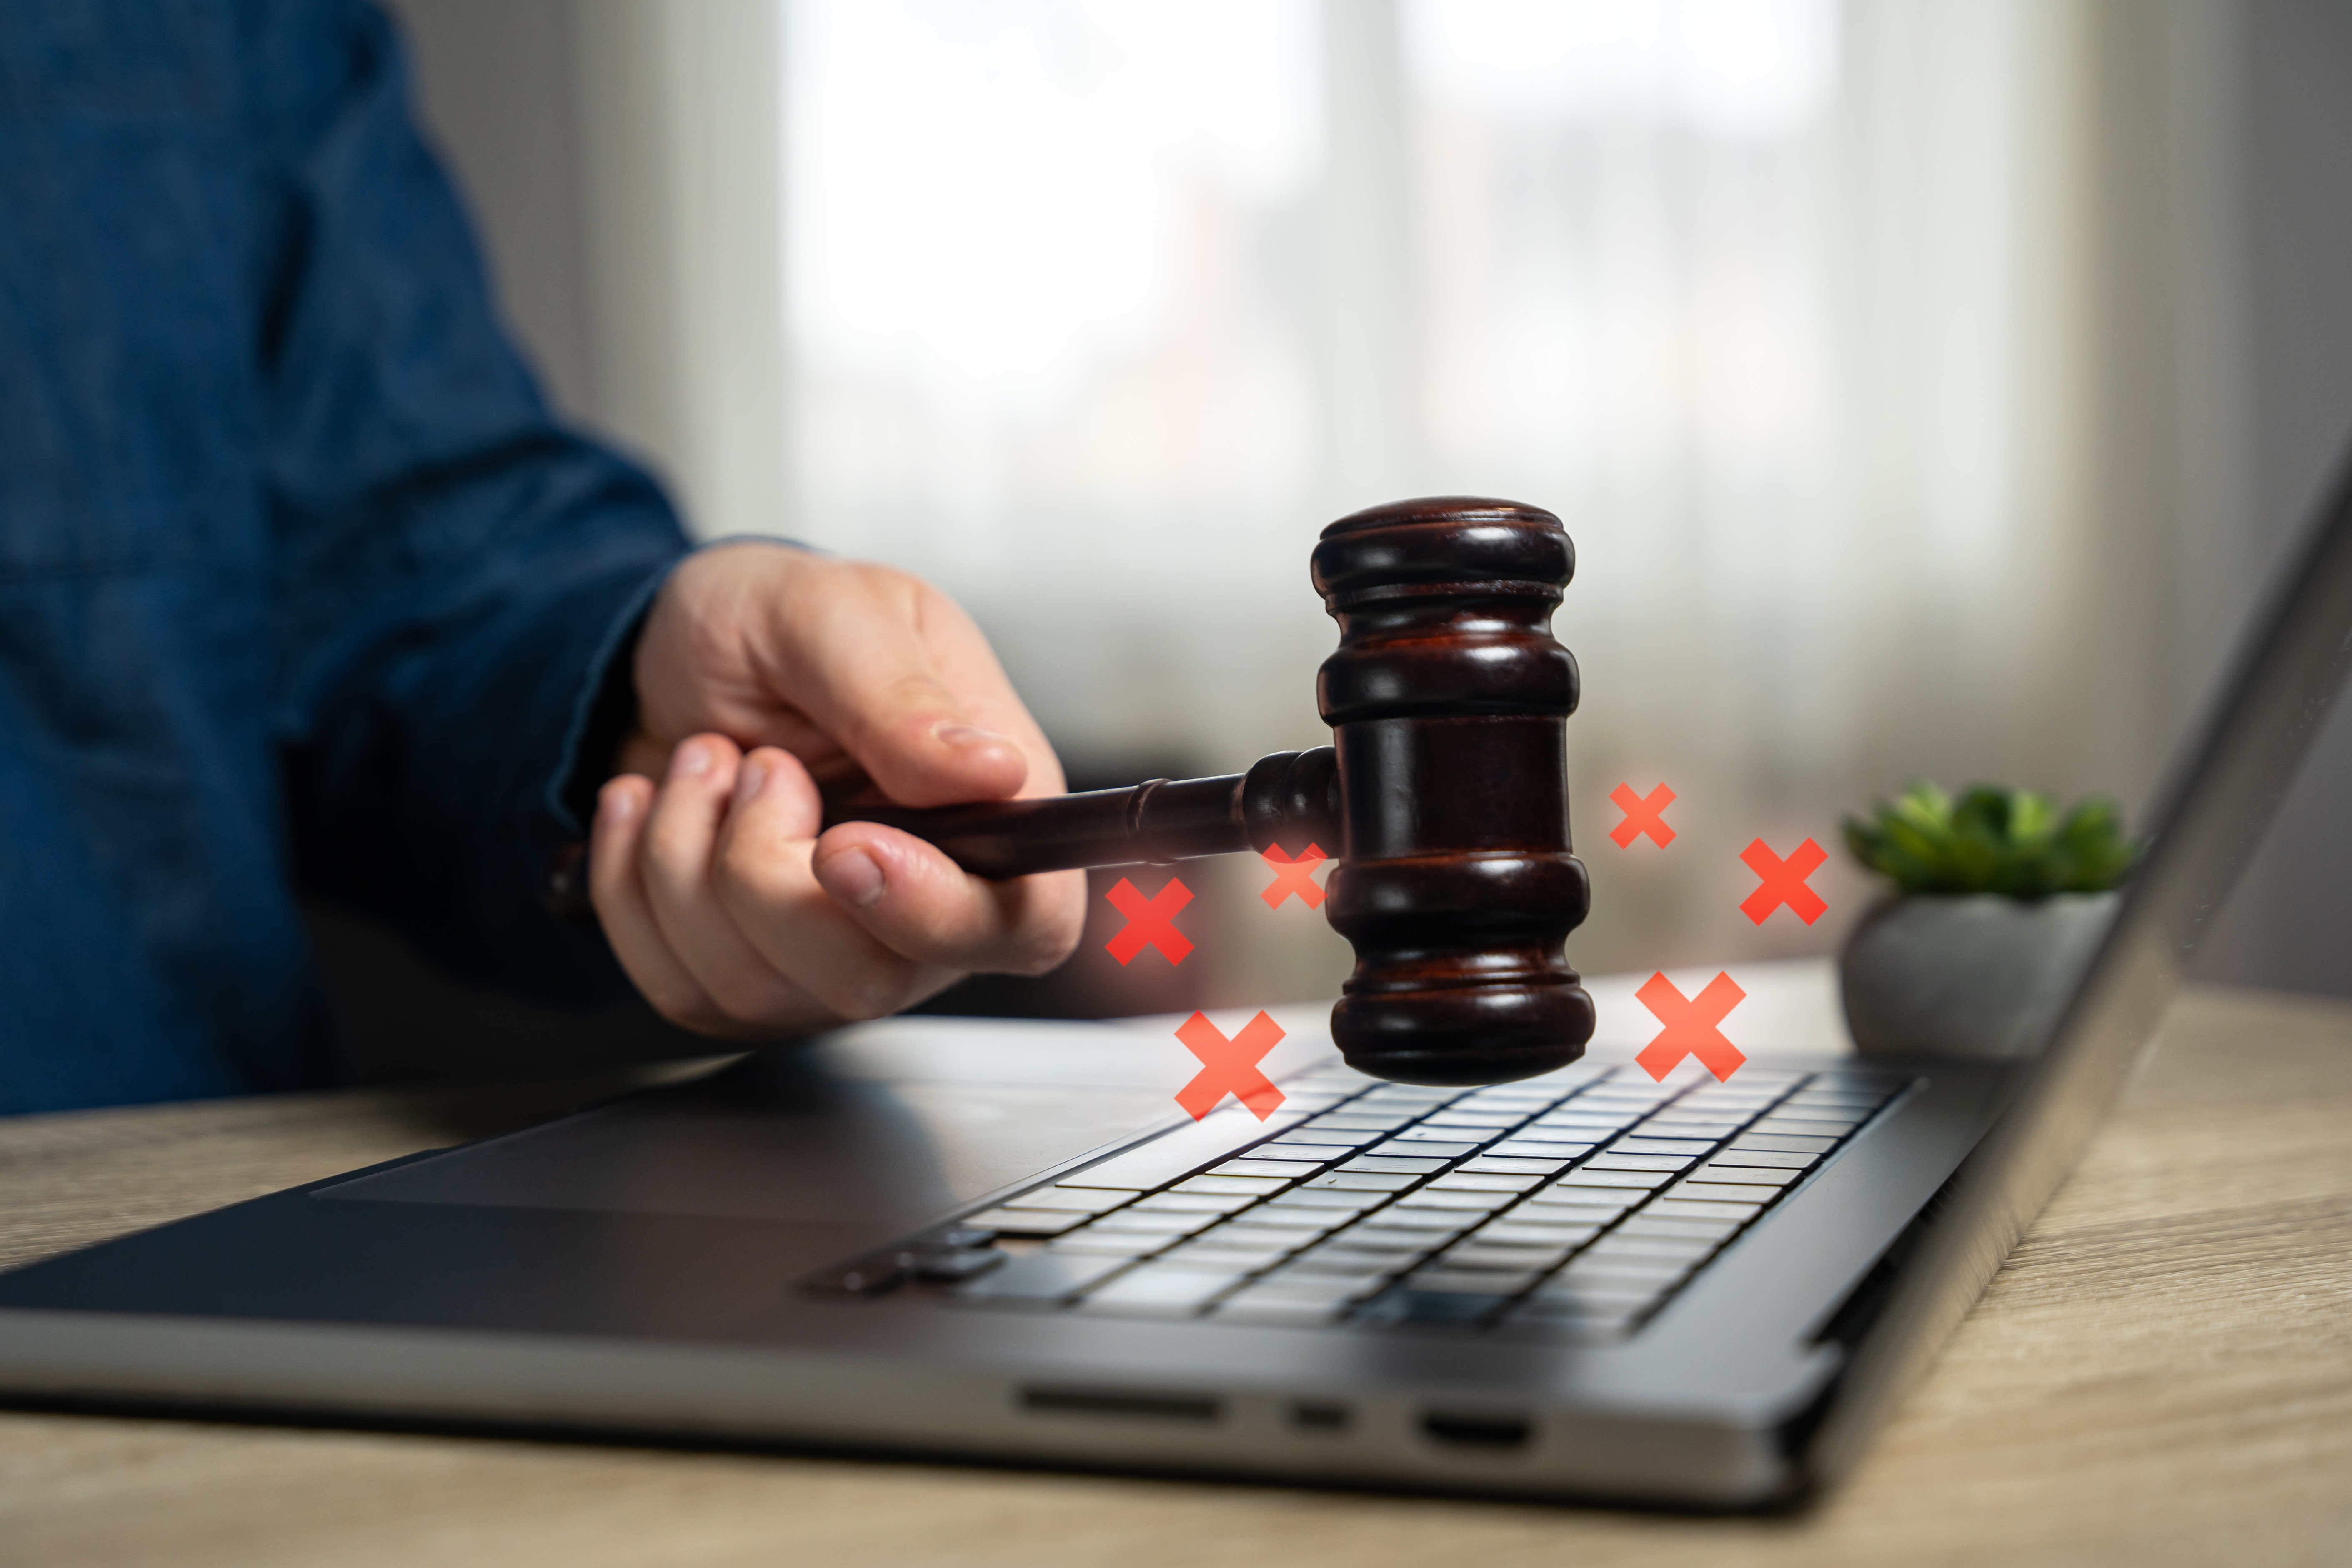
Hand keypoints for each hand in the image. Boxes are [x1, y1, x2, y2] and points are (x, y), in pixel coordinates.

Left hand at [588, 543, 1085, 1036]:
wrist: (656, 653)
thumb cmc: (766, 628)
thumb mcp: (828, 611)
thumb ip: (901, 695)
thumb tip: (992, 772)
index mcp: (991, 808)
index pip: (1028, 923)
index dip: (939, 911)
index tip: (845, 846)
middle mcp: (925, 899)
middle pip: (872, 977)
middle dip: (766, 871)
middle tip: (757, 763)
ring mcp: (834, 953)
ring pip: (764, 988)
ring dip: (688, 858)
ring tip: (703, 762)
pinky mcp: (744, 977)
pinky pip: (681, 985)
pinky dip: (632, 885)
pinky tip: (652, 810)